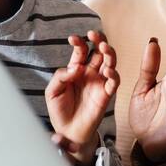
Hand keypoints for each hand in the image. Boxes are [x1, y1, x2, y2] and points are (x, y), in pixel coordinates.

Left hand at [45, 31, 118, 165]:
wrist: (67, 131)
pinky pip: (114, 82)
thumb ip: (61, 76)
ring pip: (110, 62)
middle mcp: (90, 73)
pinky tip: (107, 71)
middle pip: (99, 52)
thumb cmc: (59, 110)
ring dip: (109, 53)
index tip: (73, 38)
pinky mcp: (106, 94)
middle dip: (99, 40)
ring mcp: (99, 82)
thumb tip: (76, 68)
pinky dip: (113, 74)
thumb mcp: (52, 91)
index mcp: (76, 69)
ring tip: (104, 47)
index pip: (81, 51)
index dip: (79, 42)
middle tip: (94, 34)